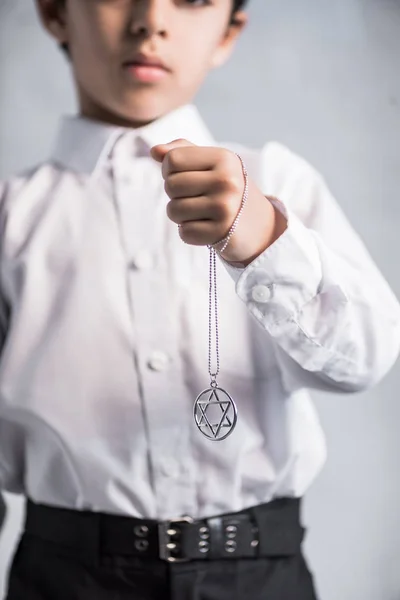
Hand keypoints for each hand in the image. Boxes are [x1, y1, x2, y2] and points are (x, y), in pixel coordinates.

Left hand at [150, 139, 285, 264]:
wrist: (257, 224)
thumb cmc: (225, 189)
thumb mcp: (210, 164)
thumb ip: (181, 151)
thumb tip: (155, 151)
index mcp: (224, 158)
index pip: (172, 159)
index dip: (170, 170)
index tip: (186, 177)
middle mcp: (227, 181)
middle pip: (170, 185)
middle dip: (175, 194)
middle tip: (195, 197)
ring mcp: (225, 208)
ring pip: (173, 210)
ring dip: (179, 215)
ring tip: (199, 212)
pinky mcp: (221, 233)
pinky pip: (184, 232)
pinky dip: (189, 232)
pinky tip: (205, 227)